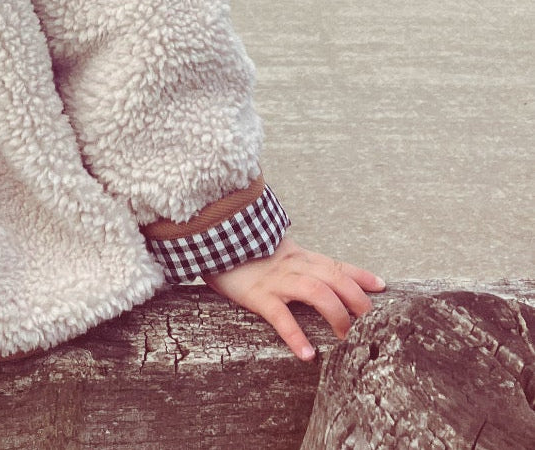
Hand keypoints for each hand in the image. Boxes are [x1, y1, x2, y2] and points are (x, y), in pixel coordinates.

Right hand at [203, 236, 384, 360]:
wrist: (210, 238)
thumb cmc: (241, 250)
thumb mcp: (272, 252)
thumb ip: (292, 261)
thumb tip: (310, 274)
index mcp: (298, 256)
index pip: (336, 264)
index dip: (360, 275)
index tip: (382, 287)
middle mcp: (293, 265)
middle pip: (335, 278)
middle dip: (357, 300)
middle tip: (368, 324)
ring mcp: (276, 279)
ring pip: (316, 292)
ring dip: (336, 316)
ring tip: (344, 338)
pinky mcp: (257, 294)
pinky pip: (281, 316)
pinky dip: (295, 335)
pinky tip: (306, 354)